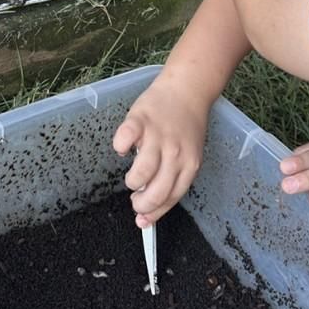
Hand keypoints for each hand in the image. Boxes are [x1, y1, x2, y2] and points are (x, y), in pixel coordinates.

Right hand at [112, 78, 208, 225]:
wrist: (187, 89)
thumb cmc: (186, 125)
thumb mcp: (188, 154)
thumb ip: (172, 177)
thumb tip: (150, 210)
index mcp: (189, 165)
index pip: (171, 198)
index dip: (154, 213)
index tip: (142, 220)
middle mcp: (175, 153)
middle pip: (156, 191)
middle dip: (141, 204)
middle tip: (134, 200)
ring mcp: (157, 136)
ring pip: (142, 172)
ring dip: (133, 181)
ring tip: (132, 177)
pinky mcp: (141, 119)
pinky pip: (125, 137)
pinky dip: (120, 146)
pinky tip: (122, 148)